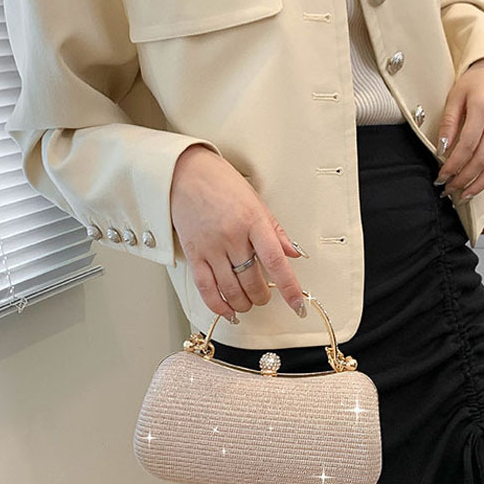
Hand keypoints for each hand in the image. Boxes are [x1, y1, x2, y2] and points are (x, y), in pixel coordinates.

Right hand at [170, 144, 306, 322]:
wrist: (185, 173)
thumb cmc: (222, 183)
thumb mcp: (256, 202)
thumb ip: (276, 231)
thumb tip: (294, 254)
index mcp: (253, 222)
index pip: (276, 262)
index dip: (289, 288)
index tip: (298, 305)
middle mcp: (232, 236)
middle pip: (252, 281)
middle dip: (263, 296)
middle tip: (265, 296)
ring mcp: (211, 247)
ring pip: (230, 289)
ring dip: (243, 303)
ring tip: (248, 302)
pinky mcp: (193, 254)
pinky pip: (206, 288)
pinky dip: (218, 305)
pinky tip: (227, 311)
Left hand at [434, 54, 483, 200]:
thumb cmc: (477, 80)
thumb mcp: (456, 95)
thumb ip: (449, 122)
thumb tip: (442, 149)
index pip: (467, 146)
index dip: (453, 165)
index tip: (441, 176)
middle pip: (482, 159)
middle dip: (464, 179)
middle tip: (449, 189)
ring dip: (481, 184)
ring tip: (465, 195)